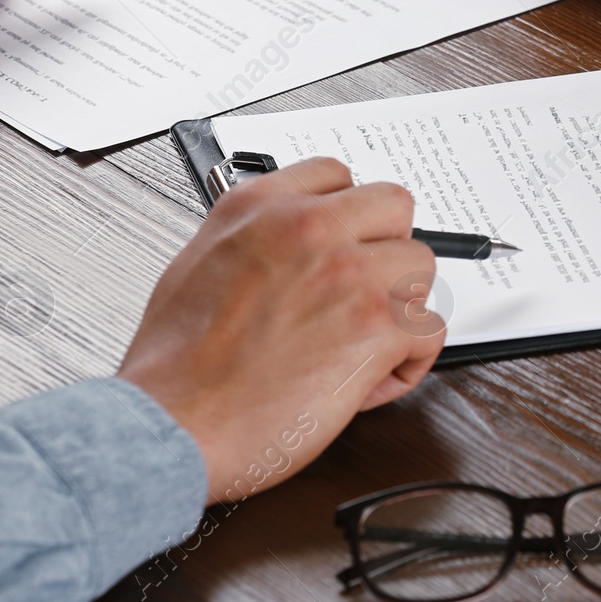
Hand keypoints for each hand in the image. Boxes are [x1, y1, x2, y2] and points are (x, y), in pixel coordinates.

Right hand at [117, 158, 442, 503]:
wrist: (170, 427)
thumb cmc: (173, 368)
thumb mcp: (196, 265)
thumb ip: (253, 239)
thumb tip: (286, 245)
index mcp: (259, 207)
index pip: (336, 174)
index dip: (348, 214)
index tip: (345, 240)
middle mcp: (308, 228)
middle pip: (394, 207)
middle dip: (385, 250)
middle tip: (362, 291)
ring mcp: (347, 272)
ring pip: (420, 266)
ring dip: (401, 305)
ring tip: (363, 341)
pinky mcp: (376, 325)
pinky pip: (430, 329)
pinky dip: (410, 361)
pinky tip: (372, 378)